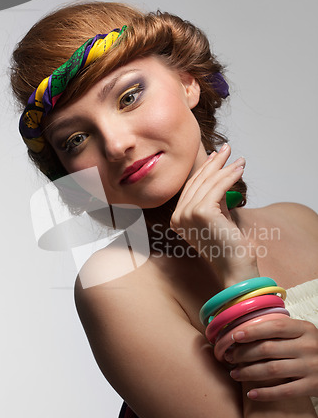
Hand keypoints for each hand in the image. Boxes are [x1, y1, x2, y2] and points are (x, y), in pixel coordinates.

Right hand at [170, 144, 258, 285]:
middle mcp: (178, 217)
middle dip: (214, 163)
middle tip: (227, 149)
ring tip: (239, 159)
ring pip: (208, 183)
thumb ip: (214, 196)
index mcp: (177, 219)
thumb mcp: (217, 215)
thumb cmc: (229, 245)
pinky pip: (217, 187)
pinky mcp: (201, 213)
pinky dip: (230, 175)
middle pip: (197, 182)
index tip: (216, 156)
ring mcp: (187, 215)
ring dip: (225, 168)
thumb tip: (218, 169)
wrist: (235, 268)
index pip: (191, 187)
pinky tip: (240, 168)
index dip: (204, 170)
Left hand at [221, 316, 317, 400]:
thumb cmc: (313, 348)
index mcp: (305, 329)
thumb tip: (245, 329)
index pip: (274, 327)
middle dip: (243, 353)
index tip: (234, 336)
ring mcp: (311, 367)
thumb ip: (282, 330)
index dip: (252, 331)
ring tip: (235, 374)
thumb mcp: (303, 333)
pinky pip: (284, 391)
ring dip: (248, 372)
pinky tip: (251, 394)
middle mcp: (308, 347)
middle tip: (229, 357)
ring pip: (272, 370)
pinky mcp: (313, 387)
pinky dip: (265, 393)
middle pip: (268, 349)